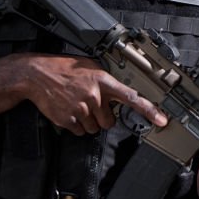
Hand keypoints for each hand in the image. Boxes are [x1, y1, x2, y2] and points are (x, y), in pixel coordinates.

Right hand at [19, 54, 165, 134]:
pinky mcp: (68, 120)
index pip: (131, 96)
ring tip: (77, 105)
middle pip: (110, 121)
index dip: (149, 109)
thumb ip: (107, 80)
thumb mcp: (90, 66)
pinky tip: (69, 110)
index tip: (161, 119)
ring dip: (89, 121)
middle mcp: (94, 95)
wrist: (36, 75)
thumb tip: (121, 93)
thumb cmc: (64, 69)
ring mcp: (81, 109)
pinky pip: (81, 132)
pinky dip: (76, 125)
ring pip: (95, 128)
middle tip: (92, 105)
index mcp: (102, 80)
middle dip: (103, 117)